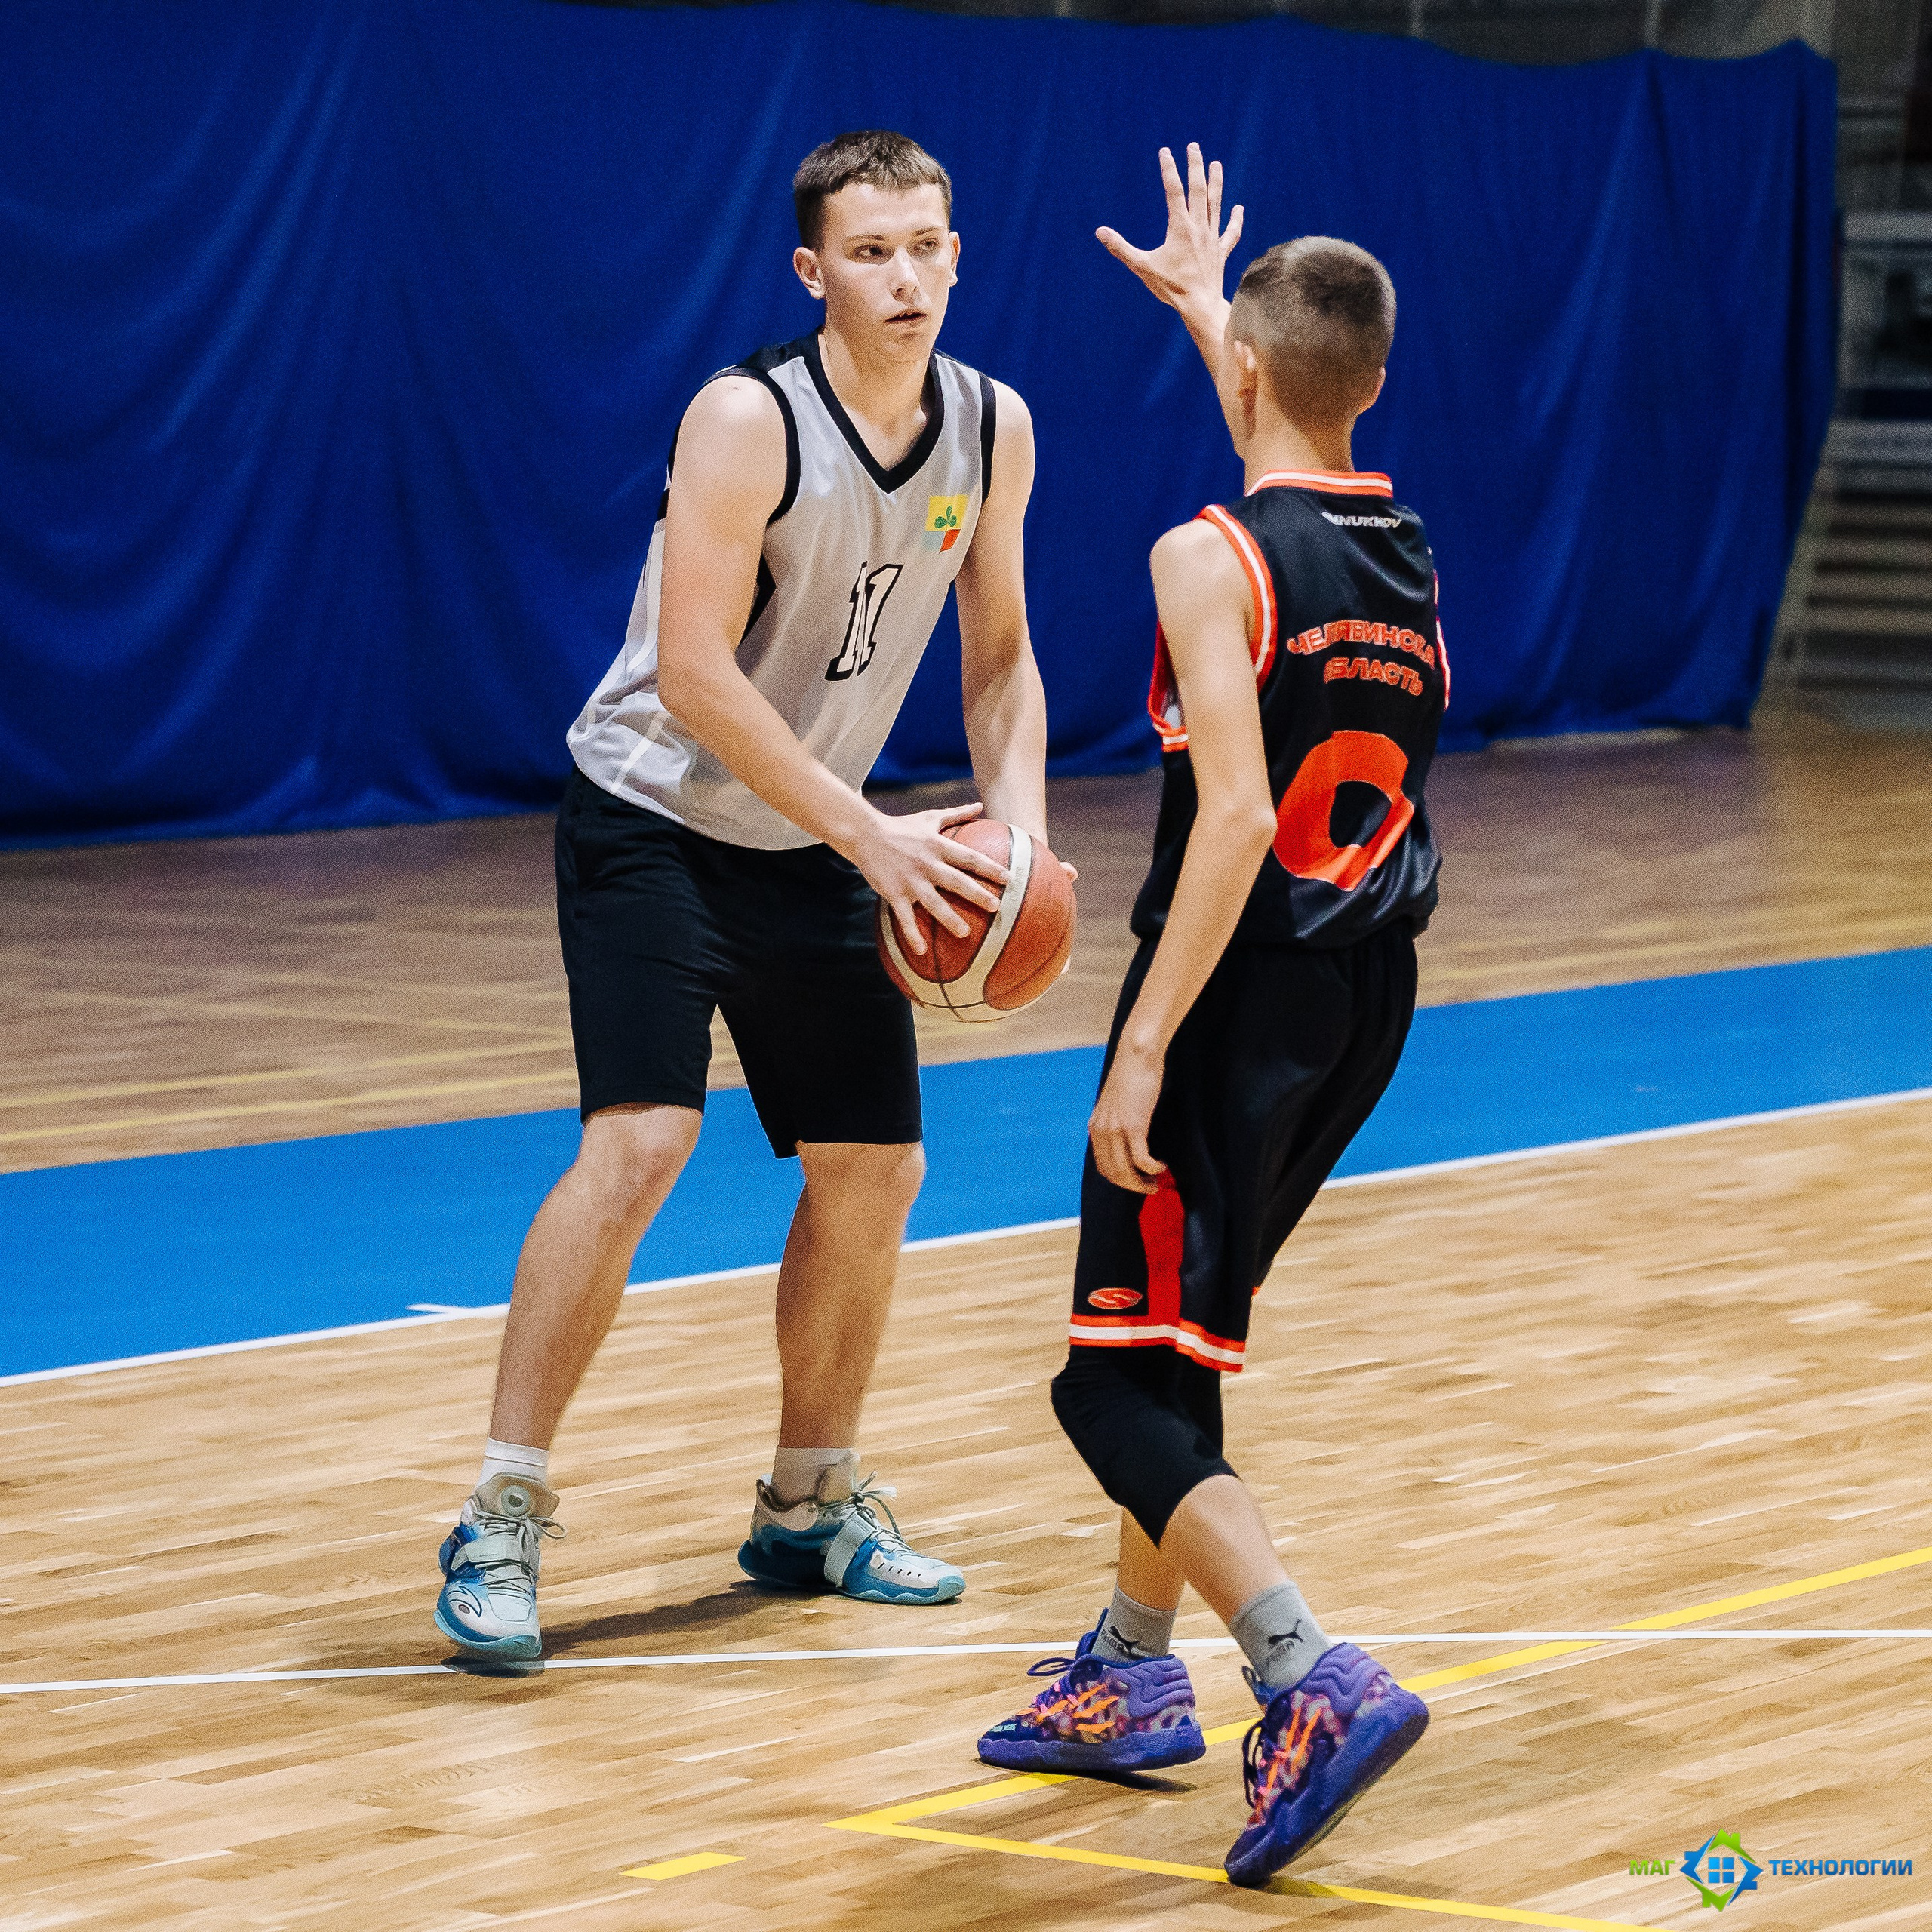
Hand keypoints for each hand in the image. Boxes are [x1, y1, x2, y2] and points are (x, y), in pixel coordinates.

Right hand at [852, 801, 1006, 955]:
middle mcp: (927, 864)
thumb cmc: (901, 826)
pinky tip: (921, 952)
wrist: (865, 834)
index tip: (1009, 878)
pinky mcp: (894, 893)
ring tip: (964, 933)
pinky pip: (905, 917)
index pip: (969, 857)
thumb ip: (956, 814)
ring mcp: (910, 880)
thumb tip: (980, 805)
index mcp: (938, 846)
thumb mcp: (929, 817)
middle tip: (996, 907)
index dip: (990, 867)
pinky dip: (912, 934)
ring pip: (933, 902)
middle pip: (956, 881)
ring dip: (949, 918)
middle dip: (977, 894)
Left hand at [1088, 1037, 1167, 1194]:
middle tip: (1150, 1187)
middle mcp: (1100, 1132)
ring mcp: (1115, 1130)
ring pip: (1125, 1171)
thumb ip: (1117, 1122)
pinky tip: (1161, 1166)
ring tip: (1156, 1182)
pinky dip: (1152, 1168)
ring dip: (1141, 1183)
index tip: (1137, 1180)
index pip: (1103, 1166)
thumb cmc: (1132, 1075)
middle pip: (1112, 1173)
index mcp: (1095, 1127)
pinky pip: (1141, 1159)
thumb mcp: (1117, 1104)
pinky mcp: (1133, 1126)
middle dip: (1132, 1186)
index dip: (1121, 1179)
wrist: (1136, 1055)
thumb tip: (1129, 1139)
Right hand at [1096, 143, 1243, 323]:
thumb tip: (1100, 232)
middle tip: (1193, 147)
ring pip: (1215, 204)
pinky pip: (1230, 233)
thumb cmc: (1170, 287)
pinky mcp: (1220, 252)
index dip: (1169, 169)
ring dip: (1216, 183)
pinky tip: (1239, 209)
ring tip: (1216, 164)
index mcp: (1180, 227)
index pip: (1174, 190)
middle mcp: (1198, 227)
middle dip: (1195, 166)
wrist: (1199, 305)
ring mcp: (1211, 238)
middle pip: (1198, 189)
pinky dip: (1235, 220)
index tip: (1166, 152)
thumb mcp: (1141, 267)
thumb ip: (1121, 248)